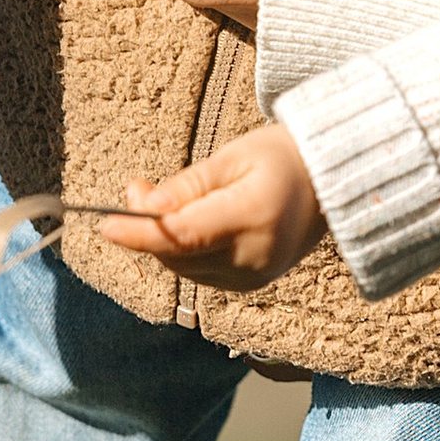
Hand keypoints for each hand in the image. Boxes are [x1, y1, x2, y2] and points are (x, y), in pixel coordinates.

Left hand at [99, 123, 324, 291]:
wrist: (333, 183)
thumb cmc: (284, 157)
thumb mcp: (233, 157)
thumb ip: (188, 186)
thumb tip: (143, 205)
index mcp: (253, 216)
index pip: (183, 235)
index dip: (139, 233)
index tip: (105, 225)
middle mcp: (254, 255)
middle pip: (178, 254)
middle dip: (146, 227)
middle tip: (136, 187)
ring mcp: (255, 275)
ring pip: (184, 267)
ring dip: (162, 240)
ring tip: (160, 199)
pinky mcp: (252, 283)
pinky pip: (201, 272)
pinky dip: (184, 251)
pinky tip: (187, 223)